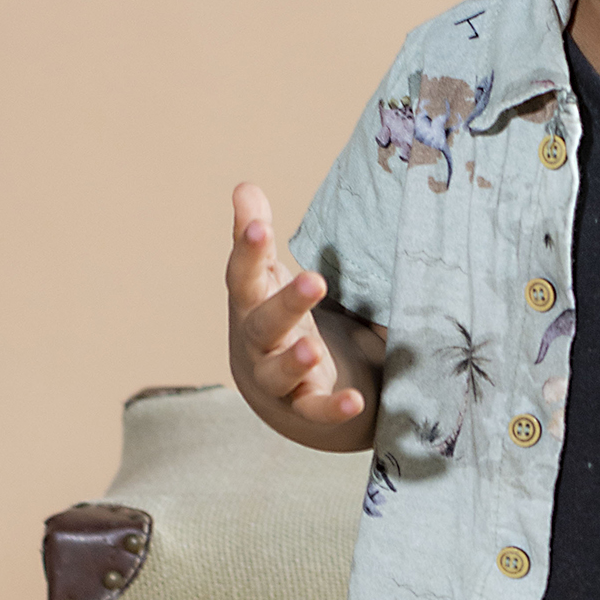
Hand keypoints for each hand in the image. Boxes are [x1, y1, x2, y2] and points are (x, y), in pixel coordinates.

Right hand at [226, 182, 365, 427]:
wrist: (276, 389)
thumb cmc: (273, 317)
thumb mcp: (267, 276)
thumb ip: (256, 236)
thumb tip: (244, 187)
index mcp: (250, 303)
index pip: (244, 275)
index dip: (248, 251)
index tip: (257, 225)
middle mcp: (257, 342)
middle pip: (263, 324)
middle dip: (286, 302)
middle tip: (315, 280)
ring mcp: (277, 378)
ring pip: (278, 373)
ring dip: (294, 360)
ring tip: (312, 347)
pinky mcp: (302, 407)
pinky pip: (314, 412)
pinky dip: (332, 409)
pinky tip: (355, 400)